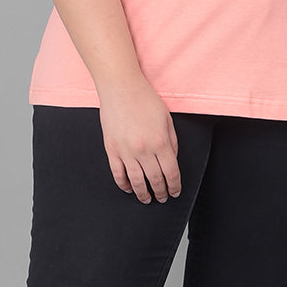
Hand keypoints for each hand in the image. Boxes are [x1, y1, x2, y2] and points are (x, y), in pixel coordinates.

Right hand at [98, 77, 180, 203]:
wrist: (121, 88)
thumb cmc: (144, 99)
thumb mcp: (167, 119)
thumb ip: (172, 142)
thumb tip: (172, 160)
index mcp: (161, 142)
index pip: (171, 173)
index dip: (174, 186)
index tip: (175, 192)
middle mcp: (144, 150)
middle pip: (155, 180)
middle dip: (161, 192)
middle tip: (162, 197)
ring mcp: (126, 151)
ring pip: (136, 181)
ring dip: (143, 194)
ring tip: (147, 198)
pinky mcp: (112, 150)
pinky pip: (118, 174)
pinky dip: (124, 185)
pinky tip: (128, 188)